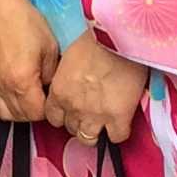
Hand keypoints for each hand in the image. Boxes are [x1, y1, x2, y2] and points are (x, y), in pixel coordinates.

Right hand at [0, 0, 59, 121]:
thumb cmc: (23, 19)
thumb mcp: (50, 46)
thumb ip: (51, 73)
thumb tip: (49, 85)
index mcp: (22, 81)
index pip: (36, 114)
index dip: (47, 109)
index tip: (51, 98)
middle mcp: (2, 85)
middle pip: (18, 117)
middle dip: (32, 112)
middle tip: (41, 98)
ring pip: (0, 112)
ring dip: (15, 110)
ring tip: (24, 97)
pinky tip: (7, 90)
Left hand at [43, 30, 147, 145]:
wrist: (119, 38)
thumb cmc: (96, 37)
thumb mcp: (71, 55)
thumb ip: (69, 74)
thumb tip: (76, 78)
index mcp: (59, 90)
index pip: (53, 117)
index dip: (64, 114)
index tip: (72, 109)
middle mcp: (73, 106)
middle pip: (71, 128)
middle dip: (80, 122)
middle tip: (91, 112)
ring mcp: (95, 114)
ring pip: (89, 138)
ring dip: (96, 132)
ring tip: (105, 122)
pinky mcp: (118, 117)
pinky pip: (117, 137)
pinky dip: (119, 132)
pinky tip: (123, 121)